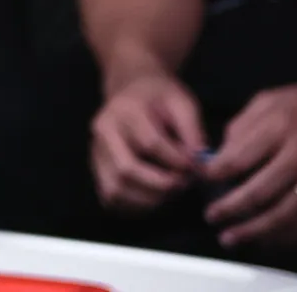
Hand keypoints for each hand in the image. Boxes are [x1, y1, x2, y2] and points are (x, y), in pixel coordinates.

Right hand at [91, 68, 209, 209]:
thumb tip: (200, 163)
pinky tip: (155, 198)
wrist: (132, 89)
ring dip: (149, 199)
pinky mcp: (96, 168)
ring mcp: (95, 150)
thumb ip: (193, 131)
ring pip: (116, 188)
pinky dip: (134, 206)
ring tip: (172, 192)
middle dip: (163, 185)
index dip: (178, 161)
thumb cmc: (161, 97)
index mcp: (125, 110)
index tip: (198, 168)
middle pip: (127, 169)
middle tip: (185, 185)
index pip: (150, 143)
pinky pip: (110, 198)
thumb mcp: (183, 102)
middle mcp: (103, 130)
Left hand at [201, 74, 296, 245]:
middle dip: (230, 208)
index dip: (215, 173)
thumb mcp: (270, 99)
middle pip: (259, 192)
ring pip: (283, 214)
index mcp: (279, 128)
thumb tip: (221, 153)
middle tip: (210, 217)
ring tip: (232, 238)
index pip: (239, 157)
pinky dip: (286, 236)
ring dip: (254, 230)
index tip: (200, 179)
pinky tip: (268, 240)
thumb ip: (242, 124)